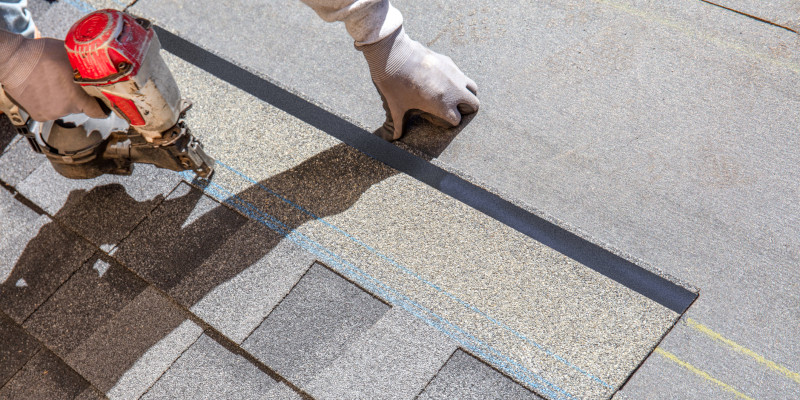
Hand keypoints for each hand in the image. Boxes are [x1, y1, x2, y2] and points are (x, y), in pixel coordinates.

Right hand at [3, 37, 104, 121]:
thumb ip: (87, 66)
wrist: (13, 59)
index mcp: (77, 98)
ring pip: (65, 108)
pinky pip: (51, 110)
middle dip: (79, 97)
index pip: (98, 111)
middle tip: (72, 83)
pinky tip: (44, 89)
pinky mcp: (38, 115)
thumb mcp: (71, 55)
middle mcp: (65, 109)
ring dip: (63, 99)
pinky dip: (49, 102)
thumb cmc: (42, 54)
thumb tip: (102, 66)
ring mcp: (51, 113)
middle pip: (80, 107)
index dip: (102, 107)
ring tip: (54, 83)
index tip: (104, 104)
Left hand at [358, 27, 478, 139]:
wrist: (394, 55)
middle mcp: (453, 90)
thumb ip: (397, 124)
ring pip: (472, 87)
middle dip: (466, 108)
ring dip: (466, 93)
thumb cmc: (394, 84)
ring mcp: (454, 74)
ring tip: (452, 94)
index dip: (450, 121)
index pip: (457, 119)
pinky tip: (440, 78)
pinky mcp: (448, 62)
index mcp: (443, 105)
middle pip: (474, 104)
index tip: (441, 119)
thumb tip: (392, 139)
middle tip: (453, 108)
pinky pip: (460, 73)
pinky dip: (456, 79)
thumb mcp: (396, 107)